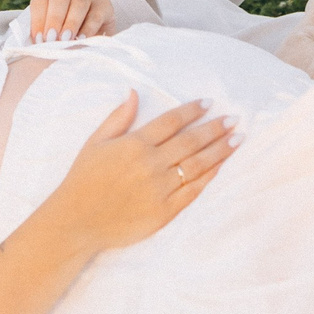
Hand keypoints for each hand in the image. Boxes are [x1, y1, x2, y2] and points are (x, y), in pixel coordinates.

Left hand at [27, 0, 116, 43]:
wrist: (94, 36)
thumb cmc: (65, 36)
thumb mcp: (52, 34)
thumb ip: (43, 36)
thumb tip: (36, 47)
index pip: (40, 0)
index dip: (38, 19)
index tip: (38, 39)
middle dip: (54, 19)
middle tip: (51, 39)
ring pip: (79, 2)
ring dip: (71, 22)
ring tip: (65, 40)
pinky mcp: (104, 4)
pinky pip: (96, 14)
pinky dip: (88, 28)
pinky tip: (81, 39)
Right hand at [48, 92, 237, 253]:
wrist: (75, 222)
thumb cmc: (83, 180)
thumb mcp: (94, 142)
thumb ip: (118, 117)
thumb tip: (134, 92)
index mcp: (134, 144)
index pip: (171, 121)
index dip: (192, 110)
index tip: (209, 102)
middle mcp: (150, 164)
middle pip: (191, 141)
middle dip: (215, 128)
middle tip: (234, 119)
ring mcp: (159, 189)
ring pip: (197, 165)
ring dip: (220, 150)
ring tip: (237, 139)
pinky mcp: (163, 212)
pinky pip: (192, 191)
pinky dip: (208, 178)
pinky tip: (220, 166)